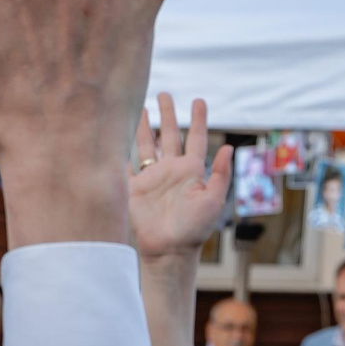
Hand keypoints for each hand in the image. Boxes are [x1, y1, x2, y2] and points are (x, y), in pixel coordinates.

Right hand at [128, 94, 230, 261]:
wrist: (168, 251)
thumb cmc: (193, 230)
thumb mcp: (212, 201)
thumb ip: (220, 174)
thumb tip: (228, 147)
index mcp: (191, 171)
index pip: (195, 138)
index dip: (198, 119)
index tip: (198, 100)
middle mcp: (171, 171)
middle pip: (169, 135)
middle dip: (167, 115)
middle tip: (164, 94)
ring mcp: (151, 179)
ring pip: (146, 145)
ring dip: (143, 126)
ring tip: (139, 106)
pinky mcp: (133, 189)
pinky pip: (125, 165)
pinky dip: (120, 150)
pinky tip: (116, 136)